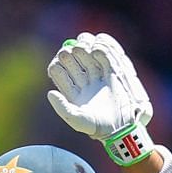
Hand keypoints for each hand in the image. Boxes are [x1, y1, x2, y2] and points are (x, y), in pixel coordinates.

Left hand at [46, 33, 155, 164]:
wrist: (122, 126)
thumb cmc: (98, 126)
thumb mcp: (78, 121)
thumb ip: (62, 109)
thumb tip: (50, 93)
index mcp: (70, 92)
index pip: (57, 71)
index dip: (56, 64)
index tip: (59, 63)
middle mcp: (81, 82)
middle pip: (70, 59)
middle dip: (69, 52)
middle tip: (73, 51)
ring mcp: (96, 76)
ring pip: (85, 54)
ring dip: (83, 46)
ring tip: (85, 47)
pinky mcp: (111, 73)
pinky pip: (103, 56)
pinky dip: (99, 49)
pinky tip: (96, 49)